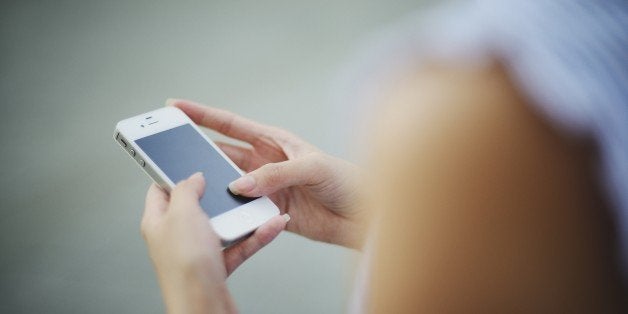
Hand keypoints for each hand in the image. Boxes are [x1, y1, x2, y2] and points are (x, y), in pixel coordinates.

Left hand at [141, 173, 287, 313]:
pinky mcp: (218, 266)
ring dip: (244, 215)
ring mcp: (198, 252)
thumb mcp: (182, 213)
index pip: (160, 190)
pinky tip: (271, 225)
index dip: (175, 174)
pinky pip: (240, 245)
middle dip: (219, 195)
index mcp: (158, 222)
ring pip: (224, 226)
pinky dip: (257, 235)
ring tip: (261, 203)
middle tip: (233, 183)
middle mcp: (176, 237)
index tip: (192, 163)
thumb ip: (186, 189)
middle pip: (199, 207)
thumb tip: (193, 177)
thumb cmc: (185, 267)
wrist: (203, 306)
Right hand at [169, 99, 367, 248]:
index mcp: (274, 140)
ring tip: (189, 186)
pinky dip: (230, 212)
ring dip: (211, 185)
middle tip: (168, 152)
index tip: (175, 106)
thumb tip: (239, 186)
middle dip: (196, 152)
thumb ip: (275, 175)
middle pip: (221, 154)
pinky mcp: (269, 212)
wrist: (363, 215)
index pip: (230, 125)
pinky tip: (218, 214)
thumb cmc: (346, 180)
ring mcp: (266, 187)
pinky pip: (243, 211)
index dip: (201, 115)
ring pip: (228, 184)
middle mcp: (265, 162)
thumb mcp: (312, 168)